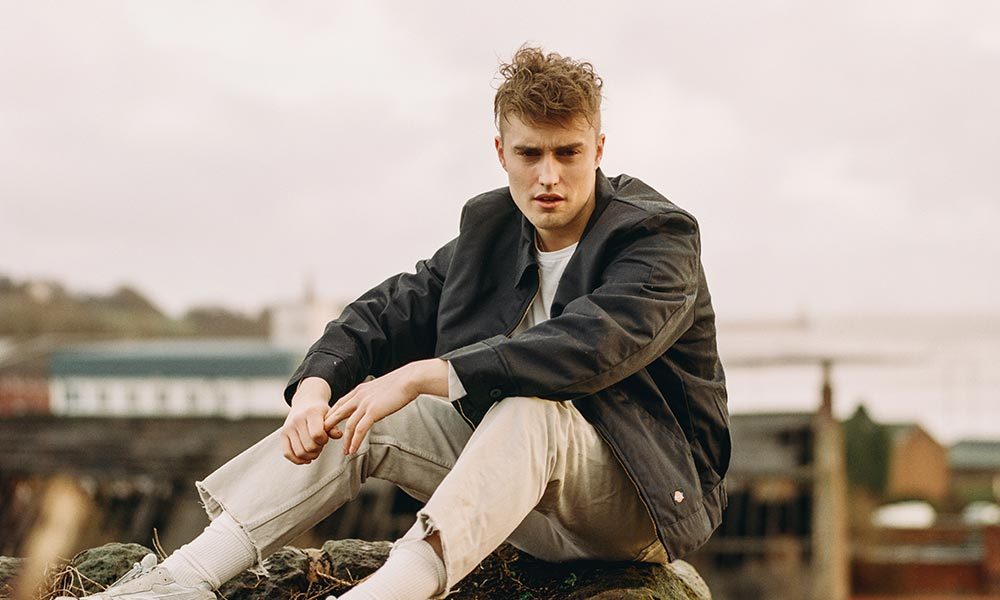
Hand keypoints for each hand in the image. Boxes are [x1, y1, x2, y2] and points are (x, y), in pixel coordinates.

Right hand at [281, 377, 331, 464]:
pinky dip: (297, 460)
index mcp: (311, 413)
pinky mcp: (283, 434)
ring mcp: (288, 427)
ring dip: (310, 456)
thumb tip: (338, 435)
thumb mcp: (329, 415)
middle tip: (321, 445)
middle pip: (309, 446)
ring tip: (315, 450)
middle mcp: (297, 419)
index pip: (317, 435)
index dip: (323, 440)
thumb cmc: (320, 411)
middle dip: (318, 449)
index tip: (325, 438)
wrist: (305, 402)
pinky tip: (306, 459)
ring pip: (299, 452)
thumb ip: (333, 427)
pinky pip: (287, 453)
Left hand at [325, 359, 447, 454]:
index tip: (329, 426)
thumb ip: (372, 397)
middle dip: (331, 428)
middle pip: (338, 414)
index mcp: (359, 390)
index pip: (339, 404)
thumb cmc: (400, 384)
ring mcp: (365, 404)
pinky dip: (355, 441)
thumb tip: (373, 407)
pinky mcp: (373, 412)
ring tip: (345, 451)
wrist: (410, 379)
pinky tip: (353, 450)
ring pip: (348, 425)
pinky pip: (360, 430)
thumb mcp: (379, 388)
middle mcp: (358, 396)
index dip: (332, 415)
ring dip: (345, 440)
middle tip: (328, 440)